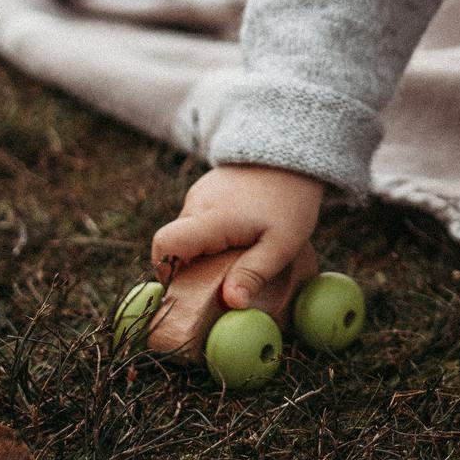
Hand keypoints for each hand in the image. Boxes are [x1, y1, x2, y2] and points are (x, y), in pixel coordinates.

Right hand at [143, 163, 324, 357]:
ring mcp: (200, 193)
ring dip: (204, 248)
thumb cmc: (291, 201)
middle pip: (175, 243)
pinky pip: (198, 218)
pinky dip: (210, 232)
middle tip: (222, 277)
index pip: (165, 244)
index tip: (186, 287)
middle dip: (191, 265)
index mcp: (211, 218)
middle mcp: (198, 203)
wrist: (294, 155)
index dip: (166, 269)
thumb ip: (254, 273)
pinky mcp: (207, 189)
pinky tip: (239, 231)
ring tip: (239, 250)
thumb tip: (231, 303)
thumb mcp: (282, 244)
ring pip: (187, 231)